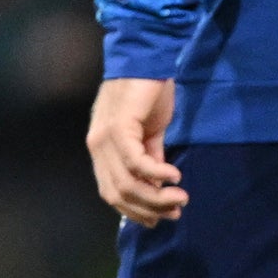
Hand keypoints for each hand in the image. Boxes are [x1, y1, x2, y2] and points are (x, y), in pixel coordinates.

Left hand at [86, 76, 185, 225]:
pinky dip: (156, 174)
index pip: (112, 193)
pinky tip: (175, 176)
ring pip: (127, 182)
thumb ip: (151, 157)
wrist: (147, 59)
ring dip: (157, 197)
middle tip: (177, 211)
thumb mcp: (149, 132)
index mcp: (101, 150)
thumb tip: (159, 185)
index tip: (160, 219)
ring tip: (181, 197)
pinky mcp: (119, 127)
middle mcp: (97, 147)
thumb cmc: (148, 93)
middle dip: (150, 209)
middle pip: (118, 194)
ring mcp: (104, 138)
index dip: (135, 211)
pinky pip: (136, 162)